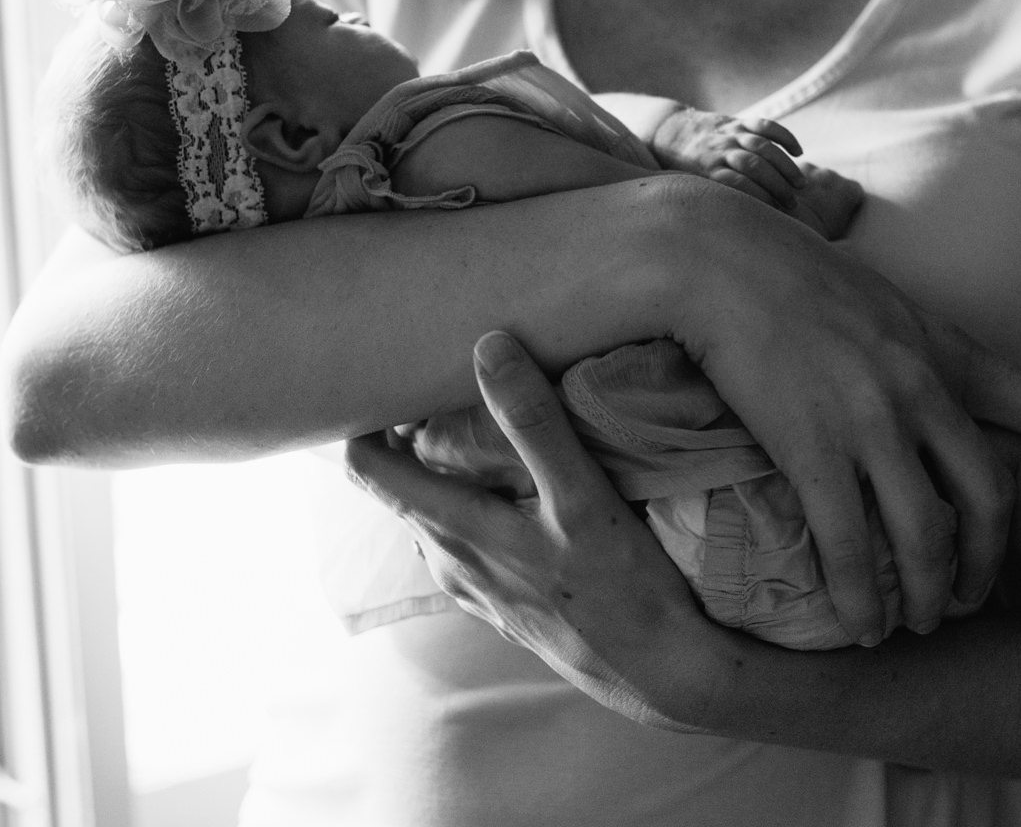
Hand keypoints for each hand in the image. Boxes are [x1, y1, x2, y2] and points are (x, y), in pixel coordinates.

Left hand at [345, 331, 713, 729]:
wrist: (655, 672)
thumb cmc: (620, 586)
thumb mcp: (582, 495)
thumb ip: (533, 422)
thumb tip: (487, 348)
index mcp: (451, 530)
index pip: (366, 468)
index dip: (365, 421)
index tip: (393, 381)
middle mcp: (447, 561)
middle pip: (400, 487)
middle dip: (412, 438)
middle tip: (449, 387)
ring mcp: (471, 588)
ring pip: (436, 515)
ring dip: (447, 475)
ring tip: (485, 432)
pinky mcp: (500, 603)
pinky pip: (466, 543)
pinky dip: (475, 508)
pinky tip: (518, 496)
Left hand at [651, 109, 807, 209]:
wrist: (669, 131)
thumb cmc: (681, 169)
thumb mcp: (687, 187)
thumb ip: (708, 201)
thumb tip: (729, 231)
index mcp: (706, 170)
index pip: (738, 184)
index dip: (759, 197)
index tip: (776, 214)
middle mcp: (719, 150)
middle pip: (754, 165)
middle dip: (777, 185)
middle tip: (793, 204)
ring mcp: (730, 133)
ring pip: (763, 146)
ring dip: (785, 165)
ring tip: (800, 184)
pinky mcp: (738, 121)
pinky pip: (765, 125)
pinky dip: (784, 136)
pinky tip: (798, 151)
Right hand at [668, 182, 1020, 641]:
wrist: (716, 258)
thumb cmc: (784, 271)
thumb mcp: (878, 300)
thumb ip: (911, 346)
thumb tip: (916, 375)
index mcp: (946, 347)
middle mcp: (923, 389)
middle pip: (992, 495)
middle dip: (991, 561)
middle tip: (973, 598)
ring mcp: (871, 421)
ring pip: (927, 533)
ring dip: (928, 594)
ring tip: (914, 624)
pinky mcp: (812, 448)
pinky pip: (850, 544)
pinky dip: (860, 597)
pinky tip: (859, 625)